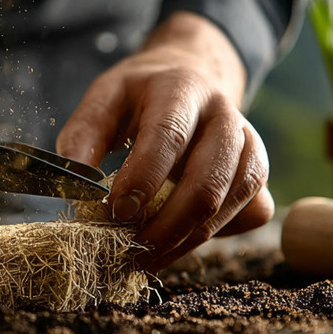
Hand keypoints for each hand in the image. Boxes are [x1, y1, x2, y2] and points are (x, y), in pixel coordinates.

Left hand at [57, 11, 273, 269]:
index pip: (168, 136)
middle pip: (208, 180)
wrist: (194, 74)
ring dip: (188, 239)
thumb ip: (84, 133)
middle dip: (167, 226)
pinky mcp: (258, 171)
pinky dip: (217, 234)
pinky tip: (180, 242)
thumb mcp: (106, 96)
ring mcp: (249, 143)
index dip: (143, 179)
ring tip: (149, 259)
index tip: (115, 213)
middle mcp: (224, 114)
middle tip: (131, 253)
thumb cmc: (142, 94)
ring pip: (231, 201)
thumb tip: (74, 178)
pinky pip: (251, 212)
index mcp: (181, 89)